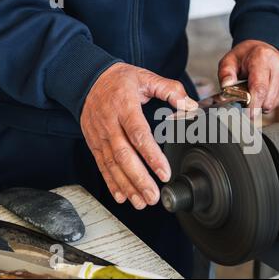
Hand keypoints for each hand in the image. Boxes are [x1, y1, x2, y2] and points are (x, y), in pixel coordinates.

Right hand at [81, 63, 197, 209]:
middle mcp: (109, 123)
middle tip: (153, 196)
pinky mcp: (94, 143)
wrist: (89, 80)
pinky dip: (111, 183)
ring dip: (127, 186)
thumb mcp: (146, 77)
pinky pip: (102, 165)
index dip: (151, 156)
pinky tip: (122, 196)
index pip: (138, 134)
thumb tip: (190, 106)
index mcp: (124, 106)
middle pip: (124, 155)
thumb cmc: (120, 80)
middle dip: (139, 179)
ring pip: (112, 165)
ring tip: (141, 202)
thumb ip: (170, 90)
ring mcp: (99, 135)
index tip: (164, 172)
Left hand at [218, 40, 278, 117]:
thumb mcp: (229, 60)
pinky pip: (277, 103)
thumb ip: (225, 74)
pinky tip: (263, 91)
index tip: (249, 115)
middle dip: (254, 105)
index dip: (254, 104)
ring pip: (272, 103)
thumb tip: (226, 89)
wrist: (263, 49)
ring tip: (254, 91)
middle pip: (268, 99)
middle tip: (244, 98)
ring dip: (261, 103)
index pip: (260, 87)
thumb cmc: (245, 57)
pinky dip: (267, 101)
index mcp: (263, 57)